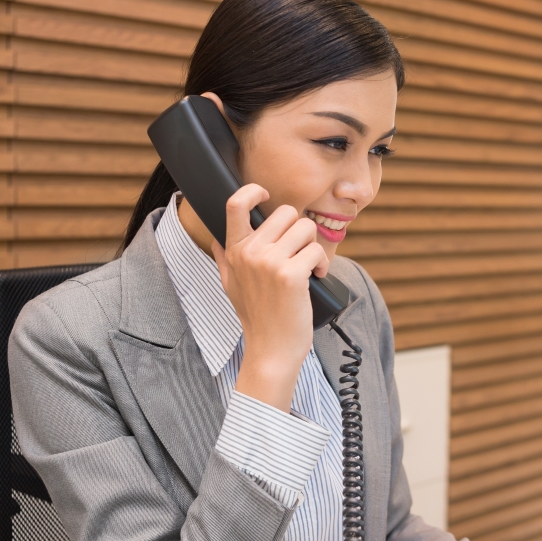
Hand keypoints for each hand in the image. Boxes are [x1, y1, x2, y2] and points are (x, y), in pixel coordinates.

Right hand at [212, 183, 328, 411]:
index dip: (252, 191)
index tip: (265, 195)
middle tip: (300, 251)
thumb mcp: (230, 285)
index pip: (235, 204)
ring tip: (310, 266)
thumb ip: (225, 258)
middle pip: (286, 212)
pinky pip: (317, 250)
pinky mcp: (291, 275)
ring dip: (314, 246)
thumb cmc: (256, 317)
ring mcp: (269, 262)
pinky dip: (324, 263)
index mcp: (234, 251)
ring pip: (306, 227)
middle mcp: (249, 252)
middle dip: (300, 229)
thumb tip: (217, 239)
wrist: (270, 350)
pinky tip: (318, 277)